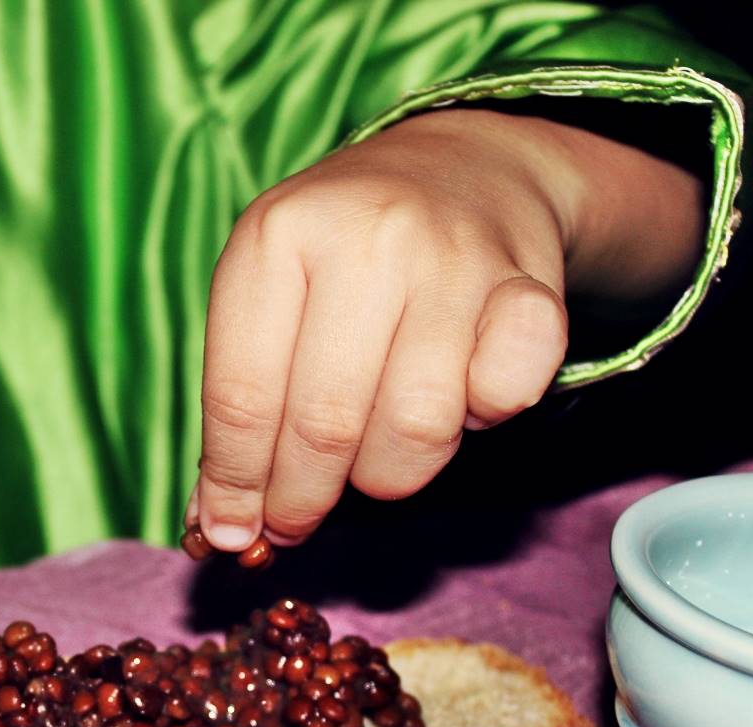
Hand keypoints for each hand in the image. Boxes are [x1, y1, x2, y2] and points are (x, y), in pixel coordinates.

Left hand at [189, 107, 702, 548]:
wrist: (464, 169)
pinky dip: (481, 420)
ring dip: (388, 470)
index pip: (242, 395)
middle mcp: (366, 237)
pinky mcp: (531, 288)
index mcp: (276, 235)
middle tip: (294, 520)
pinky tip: (456, 394)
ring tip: (372, 448)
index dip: (236, 483)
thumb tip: (222, 525)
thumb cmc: (342, 255)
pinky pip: (503, 403)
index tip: (233, 531)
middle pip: (325, 424)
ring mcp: (454, 259)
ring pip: (415, 431)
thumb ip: (239, 404)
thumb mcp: (269, 296)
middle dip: (301, 498)